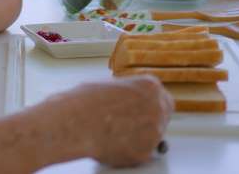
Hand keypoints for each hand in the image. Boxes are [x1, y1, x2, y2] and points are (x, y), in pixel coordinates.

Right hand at [55, 76, 172, 167]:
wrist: (75, 123)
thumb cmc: (85, 102)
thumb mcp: (109, 85)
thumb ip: (128, 93)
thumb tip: (128, 100)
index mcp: (150, 86)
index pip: (162, 96)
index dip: (150, 104)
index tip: (142, 108)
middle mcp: (157, 108)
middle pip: (163, 115)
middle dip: (150, 119)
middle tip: (132, 123)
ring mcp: (154, 132)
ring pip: (153, 136)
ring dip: (139, 135)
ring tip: (114, 133)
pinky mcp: (145, 153)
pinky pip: (142, 152)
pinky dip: (130, 150)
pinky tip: (112, 143)